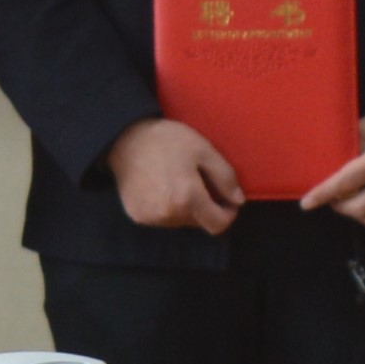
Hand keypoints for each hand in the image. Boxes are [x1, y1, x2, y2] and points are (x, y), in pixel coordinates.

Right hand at [112, 116, 241, 234]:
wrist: (126, 139)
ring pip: (180, 222)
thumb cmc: (168, 140)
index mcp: (188, 198)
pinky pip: (162, 219)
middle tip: (199, 181)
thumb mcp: (204, 150)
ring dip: (186, 208)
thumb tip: (238, 201)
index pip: (217, 225)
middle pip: (199, 222)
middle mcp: (169, 215)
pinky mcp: (137, 217)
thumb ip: (225, 177)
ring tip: (178, 182)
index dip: (228, 214)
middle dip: (206, 207)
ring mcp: (151, 218)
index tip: (227, 199)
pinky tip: (162, 187)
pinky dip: (167, 208)